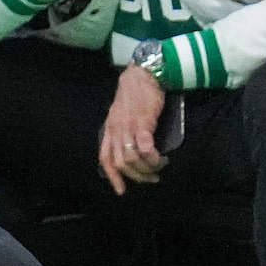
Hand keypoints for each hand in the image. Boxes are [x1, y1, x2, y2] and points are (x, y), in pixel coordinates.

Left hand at [97, 64, 169, 194]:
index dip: (112, 177)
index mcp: (109, 129)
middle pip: (120, 163)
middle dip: (135, 176)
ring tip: (158, 168)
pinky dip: (152, 158)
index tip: (121, 190)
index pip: (105, 158)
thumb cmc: (135, 94)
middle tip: (150, 178)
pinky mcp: (143, 123)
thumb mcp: (121, 115)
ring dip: (146, 169)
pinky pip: (145, 148)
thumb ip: (123, 131)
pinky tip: (160, 159)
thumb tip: (132, 150)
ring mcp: (128, 127)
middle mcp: (116, 131)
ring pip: (131, 159)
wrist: (143, 75)